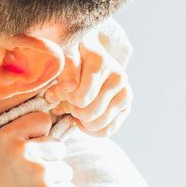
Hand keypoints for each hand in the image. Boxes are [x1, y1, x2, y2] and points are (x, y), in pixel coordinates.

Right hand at [0, 111, 75, 186]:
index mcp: (9, 135)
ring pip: (65, 170)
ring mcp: (39, 174)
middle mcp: (25, 152)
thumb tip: (39, 110)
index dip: (39, 133)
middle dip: (49, 158)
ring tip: (34, 186)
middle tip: (32, 170)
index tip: (31, 145)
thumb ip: (10, 125)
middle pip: (59, 147)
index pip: (43, 120)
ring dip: (55, 178)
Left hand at [47, 20, 134, 136]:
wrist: (90, 58)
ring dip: (81, 119)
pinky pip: (106, 131)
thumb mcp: (64, 56)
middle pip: (88, 113)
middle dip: (72, 109)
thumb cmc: (73, 58)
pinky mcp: (126, 107)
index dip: (63, 98)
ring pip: (97, 123)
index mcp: (101, 63)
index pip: (80, 97)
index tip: (59, 90)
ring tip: (75, 107)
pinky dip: (91, 129)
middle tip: (67, 100)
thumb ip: (64, 70)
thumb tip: (69, 87)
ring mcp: (125, 93)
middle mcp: (118, 78)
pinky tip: (83, 118)